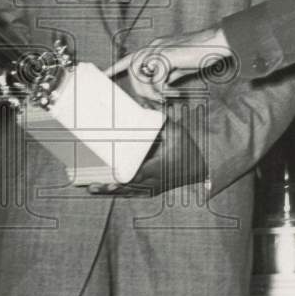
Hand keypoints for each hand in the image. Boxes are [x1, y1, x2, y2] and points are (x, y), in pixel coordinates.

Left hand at [87, 115, 206, 196]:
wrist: (202, 166)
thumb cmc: (188, 147)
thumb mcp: (176, 130)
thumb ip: (159, 117)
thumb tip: (143, 102)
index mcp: (160, 167)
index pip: (139, 175)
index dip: (124, 179)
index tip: (112, 179)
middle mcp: (155, 180)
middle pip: (129, 187)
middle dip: (110, 187)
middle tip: (92, 187)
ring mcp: (154, 187)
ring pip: (129, 192)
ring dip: (111, 191)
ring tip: (93, 189)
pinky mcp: (153, 189)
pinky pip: (134, 193)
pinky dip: (120, 192)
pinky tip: (106, 191)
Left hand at [105, 26, 232, 104]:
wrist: (218, 43)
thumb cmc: (201, 54)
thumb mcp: (178, 67)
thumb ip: (165, 75)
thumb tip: (157, 90)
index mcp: (154, 47)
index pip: (129, 57)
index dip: (116, 66)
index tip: (104, 74)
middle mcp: (153, 46)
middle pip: (133, 71)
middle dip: (140, 90)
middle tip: (154, 103)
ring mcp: (158, 49)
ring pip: (141, 76)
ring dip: (151, 92)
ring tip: (164, 98)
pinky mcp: (166, 56)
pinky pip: (156, 80)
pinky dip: (163, 91)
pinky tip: (174, 93)